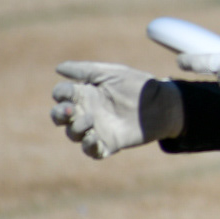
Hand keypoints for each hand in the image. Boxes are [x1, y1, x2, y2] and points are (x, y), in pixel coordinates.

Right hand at [51, 62, 183, 158]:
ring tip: (89, 119)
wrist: (161, 103)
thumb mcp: (111, 72)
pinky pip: (91, 150)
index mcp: (85, 93)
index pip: (61, 94)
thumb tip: (58, 68)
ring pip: (73, 134)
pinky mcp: (109, 142)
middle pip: (60, 117)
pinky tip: (94, 138)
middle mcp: (87, 111)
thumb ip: (86, 70)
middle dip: (58, 114)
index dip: (60, 93)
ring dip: (75, 128)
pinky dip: (88, 146)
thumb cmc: (137, 85)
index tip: (69, 91)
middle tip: (69, 110)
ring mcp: (96, 128)